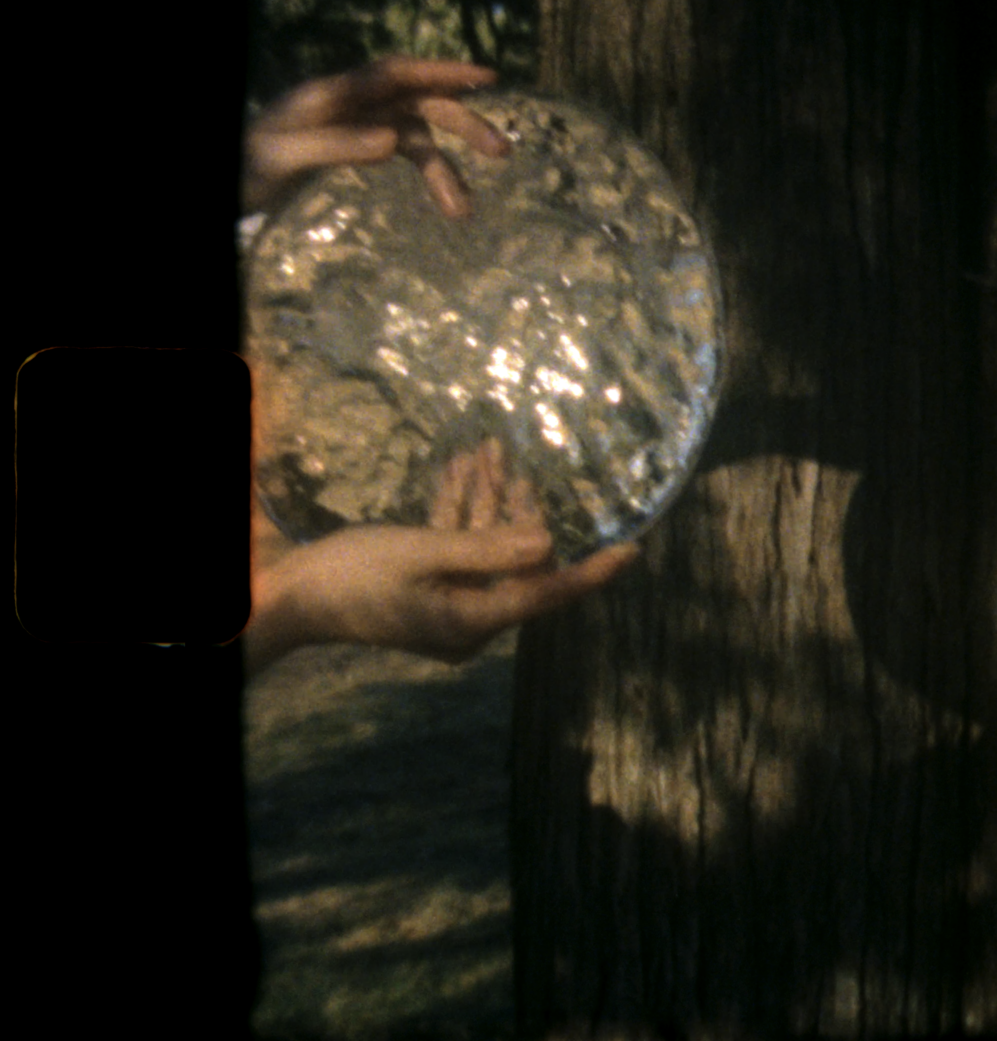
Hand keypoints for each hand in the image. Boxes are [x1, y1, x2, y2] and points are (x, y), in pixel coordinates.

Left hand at [244, 56, 511, 218]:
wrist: (230, 185)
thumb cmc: (247, 170)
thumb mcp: (281, 160)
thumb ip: (334, 146)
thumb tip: (394, 142)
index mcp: (331, 96)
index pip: (396, 74)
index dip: (442, 72)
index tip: (487, 79)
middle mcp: (351, 105)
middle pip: (418, 102)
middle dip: (461, 123)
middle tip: (502, 151)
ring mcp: (357, 127)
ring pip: (418, 136)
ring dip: (445, 170)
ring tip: (463, 212)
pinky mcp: (358, 148)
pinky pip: (406, 154)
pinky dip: (431, 176)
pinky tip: (446, 205)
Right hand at [247, 440, 638, 672]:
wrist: (292, 597)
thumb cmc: (355, 576)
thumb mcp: (425, 554)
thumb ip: (489, 549)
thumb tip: (549, 543)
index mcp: (477, 619)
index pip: (549, 592)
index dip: (592, 570)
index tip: (632, 549)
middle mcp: (471, 617)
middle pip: (516, 560)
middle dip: (516, 507)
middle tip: (513, 460)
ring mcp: (448, 604)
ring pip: (484, 547)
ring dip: (484, 500)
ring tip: (486, 450)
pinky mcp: (427, 589)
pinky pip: (455, 549)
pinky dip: (457, 513)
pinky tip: (458, 469)